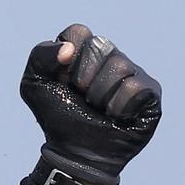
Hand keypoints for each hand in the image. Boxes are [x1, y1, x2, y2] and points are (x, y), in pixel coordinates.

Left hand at [20, 23, 160, 184]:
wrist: (74, 152)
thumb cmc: (57, 118)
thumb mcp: (34, 85)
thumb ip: (40, 56)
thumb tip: (69, 49)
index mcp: (85, 51)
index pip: (78, 32)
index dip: (66, 59)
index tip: (62, 80)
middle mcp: (112, 57)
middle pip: (99, 46)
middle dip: (82, 77)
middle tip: (81, 97)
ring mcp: (133, 73)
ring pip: (119, 67)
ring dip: (99, 95)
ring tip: (98, 108)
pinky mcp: (150, 92)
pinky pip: (135, 87)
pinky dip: (118, 106)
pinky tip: (116, 115)